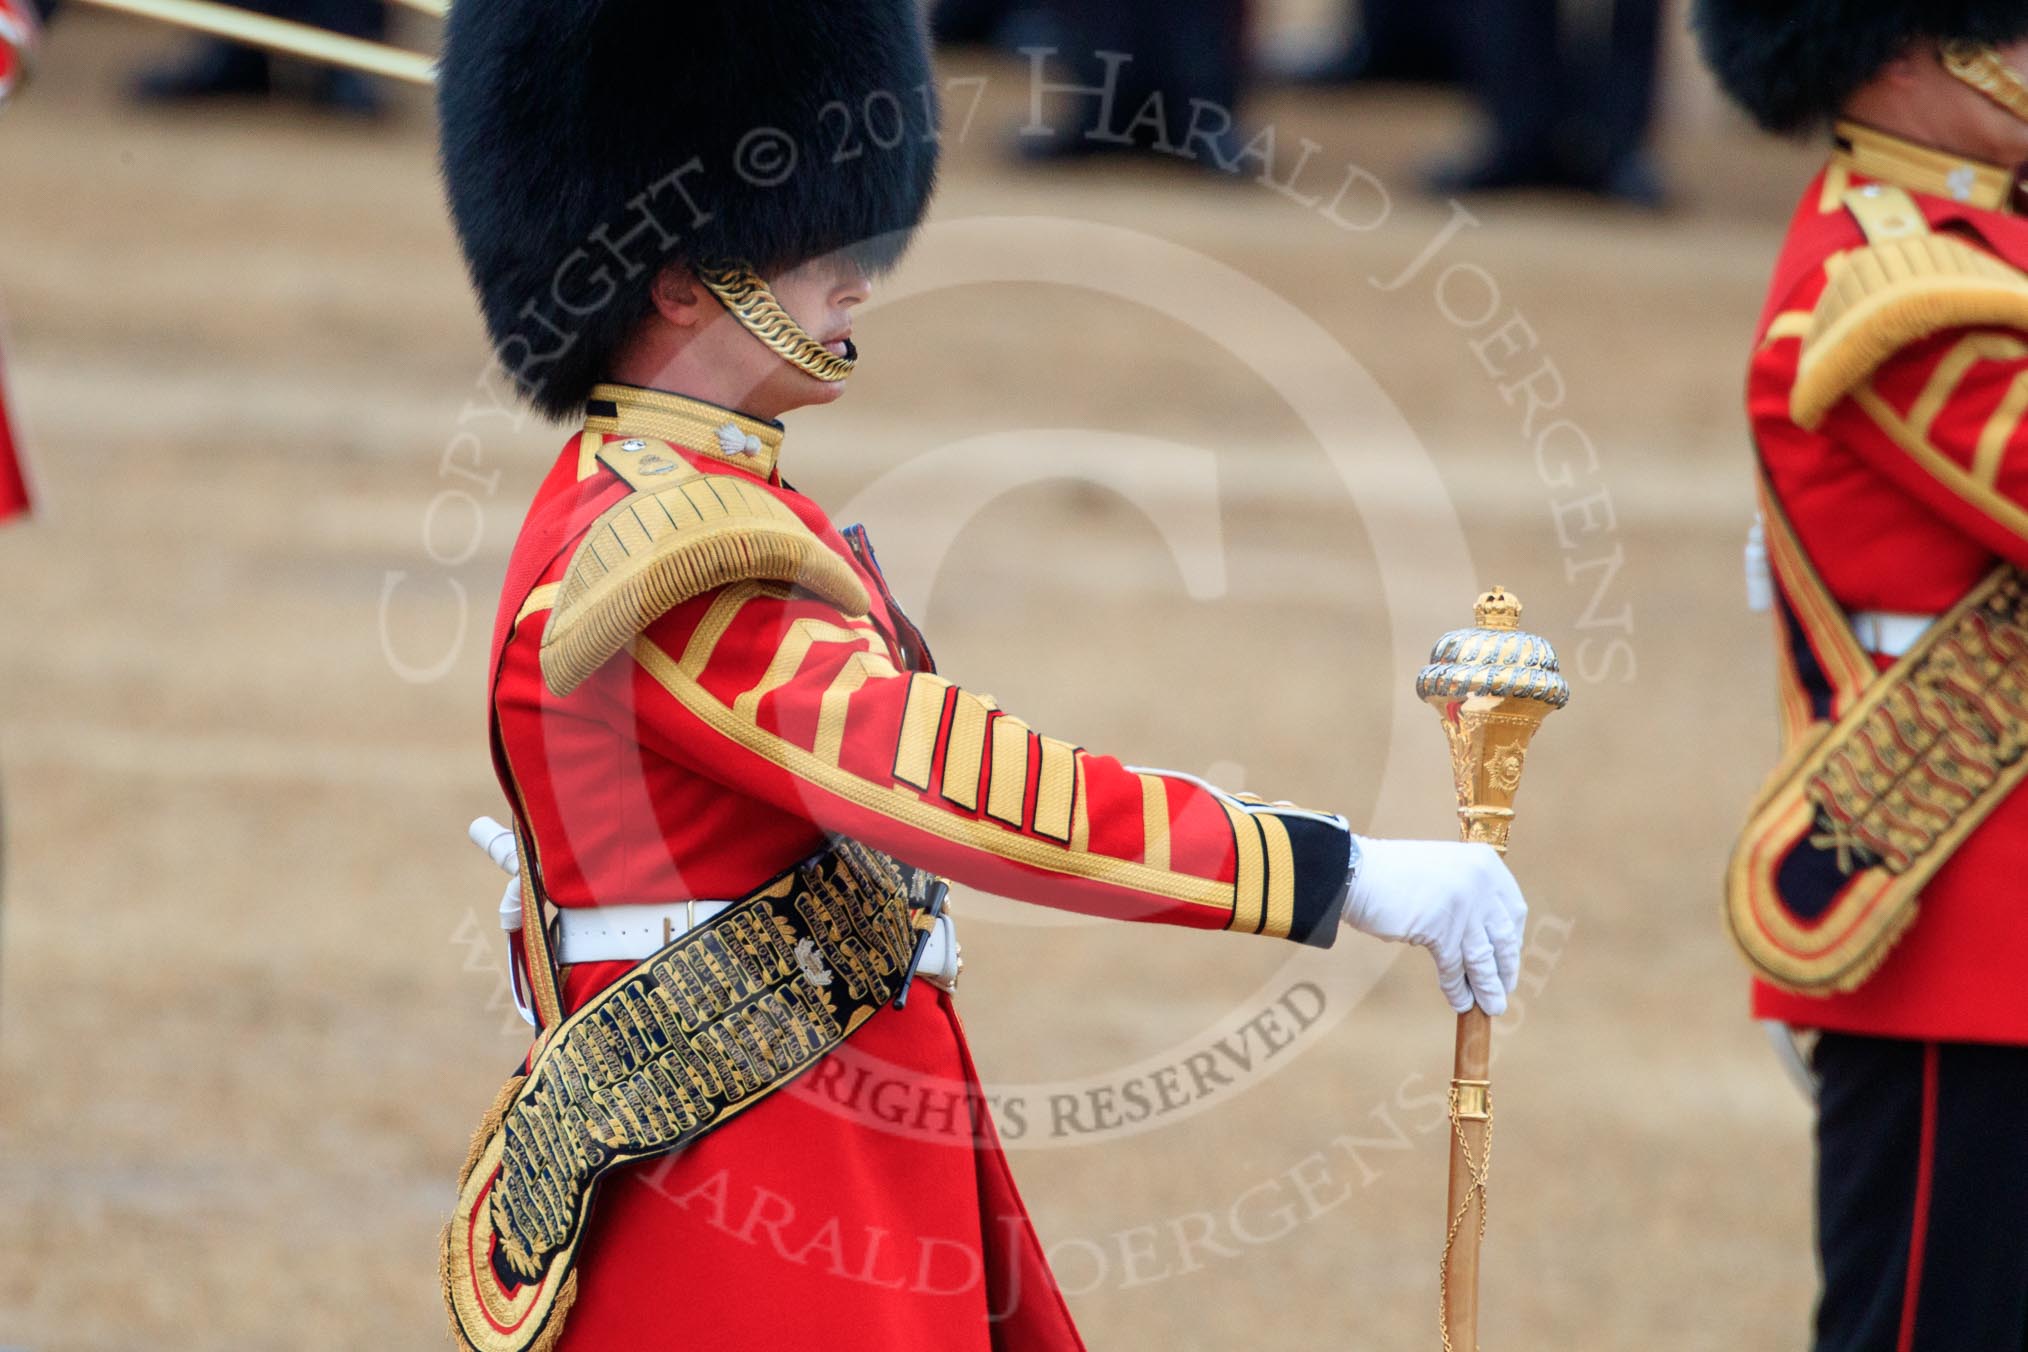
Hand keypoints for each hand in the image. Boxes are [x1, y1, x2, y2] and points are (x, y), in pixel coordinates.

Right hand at [1339, 836, 1526, 1014]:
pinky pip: (1454, 967)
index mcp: (1486, 863)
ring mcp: (1463, 907)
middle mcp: (1481, 883)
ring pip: (1483, 958)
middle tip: (1504, 990)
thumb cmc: (1394, 873)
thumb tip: (1484, 936)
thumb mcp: (1444, 870)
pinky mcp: (1441, 930)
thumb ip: (1468, 893)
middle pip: (1503, 937)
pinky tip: (1460, 1002)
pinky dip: (1457, 988)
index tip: (1508, 959)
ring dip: (1488, 987)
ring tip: (1491, 1006)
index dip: (1513, 940)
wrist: (1358, 872)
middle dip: (1504, 969)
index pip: (1514, 910)